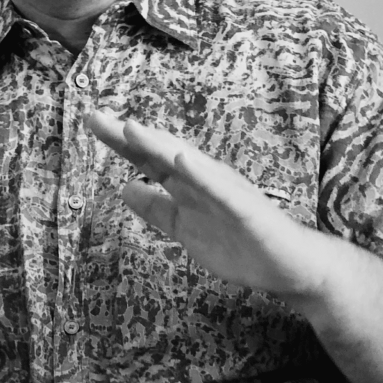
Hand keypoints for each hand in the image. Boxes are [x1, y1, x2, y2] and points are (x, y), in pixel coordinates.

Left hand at [85, 110, 328, 298]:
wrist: (289, 266)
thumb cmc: (240, 243)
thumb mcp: (184, 228)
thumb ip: (157, 209)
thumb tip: (124, 187)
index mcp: (188, 184)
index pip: (149, 159)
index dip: (121, 142)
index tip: (93, 121)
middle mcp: (204, 179)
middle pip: (161, 153)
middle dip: (129, 135)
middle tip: (95, 115)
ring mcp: (225, 191)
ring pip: (187, 164)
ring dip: (160, 145)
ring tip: (131, 128)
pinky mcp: (245, 208)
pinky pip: (221, 190)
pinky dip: (202, 174)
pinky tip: (183, 159)